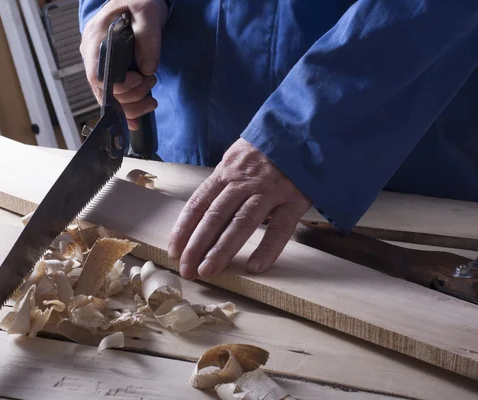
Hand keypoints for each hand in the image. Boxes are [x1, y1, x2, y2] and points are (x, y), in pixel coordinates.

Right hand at [79, 0, 167, 129]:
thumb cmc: (139, 0)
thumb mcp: (146, 11)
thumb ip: (148, 38)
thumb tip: (147, 69)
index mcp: (95, 38)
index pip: (96, 75)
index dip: (118, 87)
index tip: (139, 79)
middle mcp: (93, 54)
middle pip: (103, 91)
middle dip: (130, 97)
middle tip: (151, 83)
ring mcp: (100, 64)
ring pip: (109, 98)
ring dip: (132, 105)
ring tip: (152, 97)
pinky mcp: (111, 70)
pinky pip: (115, 95)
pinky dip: (128, 108)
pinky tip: (140, 116)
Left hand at [167, 138, 311, 278]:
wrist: (304, 130)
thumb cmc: (267, 150)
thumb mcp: (239, 157)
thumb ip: (224, 181)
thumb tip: (204, 211)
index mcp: (227, 171)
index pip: (198, 203)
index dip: (184, 228)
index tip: (173, 250)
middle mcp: (244, 181)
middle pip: (214, 216)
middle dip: (196, 245)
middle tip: (185, 270)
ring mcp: (270, 190)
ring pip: (241, 223)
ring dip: (221, 250)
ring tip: (207, 271)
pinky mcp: (294, 199)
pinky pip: (280, 228)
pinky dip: (267, 249)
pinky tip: (255, 267)